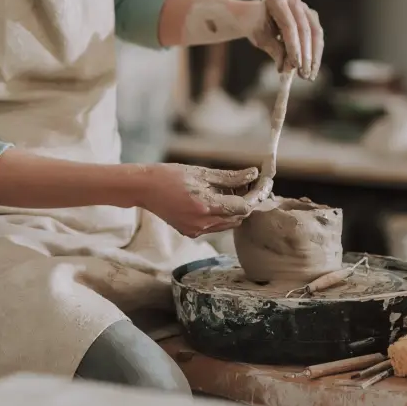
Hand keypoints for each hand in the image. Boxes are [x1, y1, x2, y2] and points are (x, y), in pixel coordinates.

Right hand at [135, 164, 257, 236]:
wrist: (144, 189)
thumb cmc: (170, 176)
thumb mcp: (201, 172)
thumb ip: (229, 176)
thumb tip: (252, 174)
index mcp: (205, 206)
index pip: (242, 207)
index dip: (255, 196)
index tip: (261, 185)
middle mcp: (202, 223)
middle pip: (238, 218)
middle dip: (246, 202)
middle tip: (248, 185)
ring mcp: (196, 231)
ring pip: (228, 224)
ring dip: (234, 210)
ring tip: (231, 190)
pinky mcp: (191, 233)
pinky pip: (215, 226)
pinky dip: (221, 215)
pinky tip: (215, 200)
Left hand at [249, 0, 323, 79]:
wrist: (258, 18)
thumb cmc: (257, 27)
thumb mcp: (260, 38)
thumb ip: (274, 50)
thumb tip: (286, 69)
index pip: (289, 25)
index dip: (293, 46)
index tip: (295, 66)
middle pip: (304, 29)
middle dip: (305, 54)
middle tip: (303, 74)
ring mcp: (304, 7)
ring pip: (315, 33)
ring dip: (313, 56)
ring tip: (309, 76)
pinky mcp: (312, 16)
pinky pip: (317, 37)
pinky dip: (315, 54)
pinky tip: (312, 70)